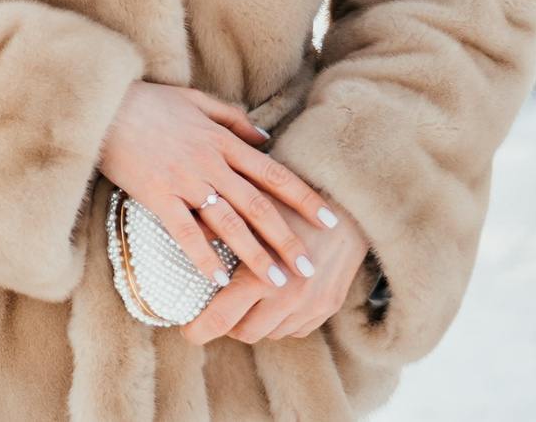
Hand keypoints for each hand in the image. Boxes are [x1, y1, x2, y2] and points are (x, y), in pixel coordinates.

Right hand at [97, 83, 338, 306]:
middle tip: (309, 268)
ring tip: (276, 282)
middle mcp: (209, 162)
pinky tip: (219, 279)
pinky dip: (204, 256)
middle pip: (258, 206)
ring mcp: (183, 180)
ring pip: (229, 223)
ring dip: (255, 255)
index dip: (304, 199)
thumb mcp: (196, 100)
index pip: (273, 174)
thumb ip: (233, 119)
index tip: (328, 222)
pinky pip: (185, 231)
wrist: (103, 105)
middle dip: (287, 239)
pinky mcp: (157, 195)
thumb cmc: (148, 102)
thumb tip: (266, 138)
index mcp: (222, 140)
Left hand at [182, 200, 369, 345]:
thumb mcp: (249, 208)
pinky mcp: (328, 308)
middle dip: (226, 324)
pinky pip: (295, 329)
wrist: (350, 207)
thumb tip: (185, 234)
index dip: (198, 330)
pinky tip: (274, 299)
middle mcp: (287, 299)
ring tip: (246, 299)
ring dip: (254, 322)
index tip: (186, 330)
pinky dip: (280, 321)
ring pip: (270, 334)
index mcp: (262, 276)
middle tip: (217, 306)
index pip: (221, 320)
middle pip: (244, 333)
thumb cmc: (293, 201)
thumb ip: (216, 224)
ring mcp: (310, 307)